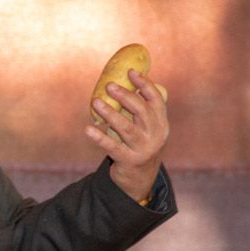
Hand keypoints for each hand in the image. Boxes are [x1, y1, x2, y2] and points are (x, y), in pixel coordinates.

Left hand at [85, 69, 168, 202]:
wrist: (141, 178)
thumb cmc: (139, 144)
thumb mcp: (146, 128)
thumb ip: (139, 109)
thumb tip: (122, 81)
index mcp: (161, 123)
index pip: (156, 99)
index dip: (144, 84)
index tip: (130, 72)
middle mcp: (155, 135)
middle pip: (142, 111)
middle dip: (125, 96)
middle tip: (109, 86)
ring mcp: (143, 149)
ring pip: (126, 128)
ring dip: (110, 114)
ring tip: (95, 102)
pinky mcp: (129, 161)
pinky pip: (112, 147)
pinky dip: (99, 138)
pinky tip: (88, 129)